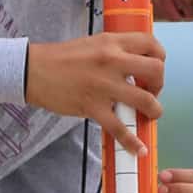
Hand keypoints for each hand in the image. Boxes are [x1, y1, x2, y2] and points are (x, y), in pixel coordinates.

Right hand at [25, 33, 165, 155]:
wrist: (32, 70)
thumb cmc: (60, 58)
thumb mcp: (92, 43)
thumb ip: (114, 50)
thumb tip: (133, 63)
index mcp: (112, 42)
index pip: (151, 44)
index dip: (160, 58)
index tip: (154, 70)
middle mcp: (112, 61)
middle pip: (156, 70)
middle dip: (160, 84)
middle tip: (151, 91)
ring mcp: (104, 85)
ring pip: (146, 100)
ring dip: (154, 110)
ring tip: (150, 115)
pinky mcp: (93, 107)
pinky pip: (119, 128)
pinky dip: (132, 142)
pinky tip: (138, 149)